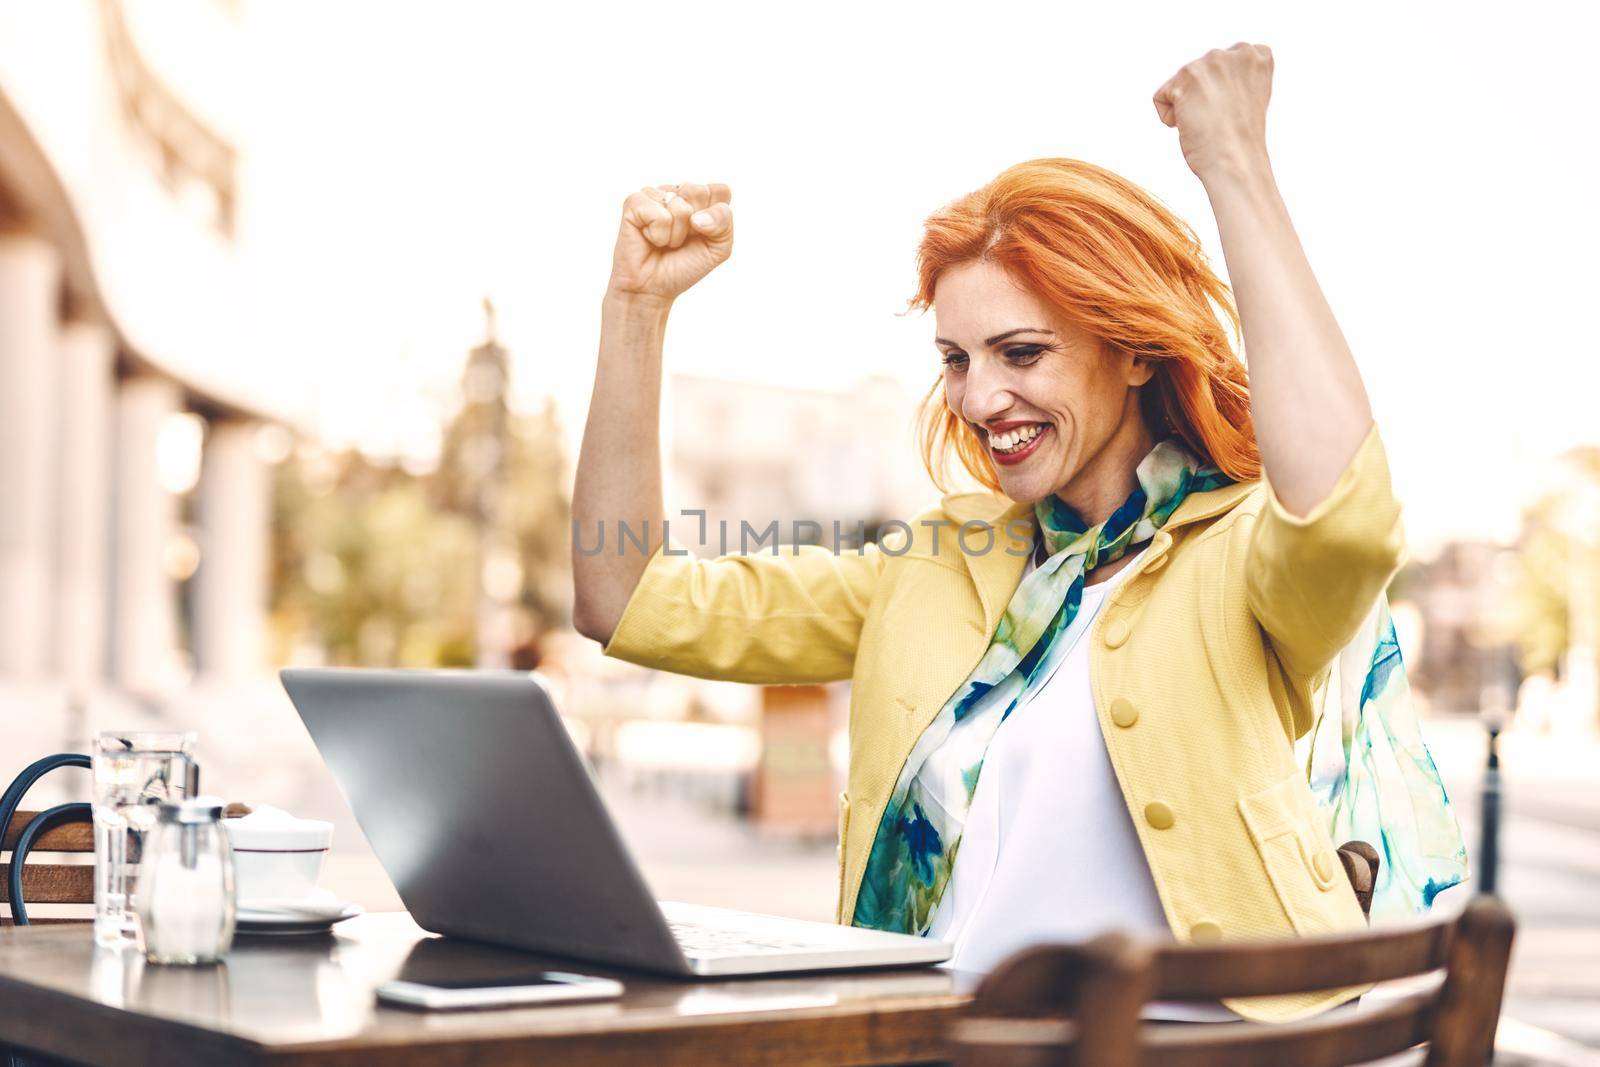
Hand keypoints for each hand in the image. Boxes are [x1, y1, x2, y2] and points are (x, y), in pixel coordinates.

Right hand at [606, 182, 732, 303]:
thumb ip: (723, 223)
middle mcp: (677, 191)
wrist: (654, 288)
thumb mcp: (718, 249)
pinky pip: (658, 214)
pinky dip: (658, 235)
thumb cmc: (684, 266)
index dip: (715, 217)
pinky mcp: (634, 203)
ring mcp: (654, 194)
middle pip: (699, 192)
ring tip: (665, 242)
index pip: (721, 191)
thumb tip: (697, 217)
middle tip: (681, 240)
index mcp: (699, 198)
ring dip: (675, 235)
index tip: (702, 234)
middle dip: (695, 226)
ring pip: (679, 206)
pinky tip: (650, 239)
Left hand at [1152, 42, 1273, 181]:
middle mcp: (1236, 52)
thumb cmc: (1240, 141)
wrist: (1236, 162)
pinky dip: (1169, 117)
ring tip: (1207, 123)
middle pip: (1198, 73)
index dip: (1221, 93)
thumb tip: (1205, 80)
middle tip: (1220, 120)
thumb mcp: (1247, 97)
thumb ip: (1232, 78)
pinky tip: (1189, 126)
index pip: (1223, 64)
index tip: (1233, 111)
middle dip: (1202, 98)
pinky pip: (1161, 98)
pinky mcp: (1186, 77)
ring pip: (1179, 84)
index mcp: (1257, 56)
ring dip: (1186, 107)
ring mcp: (1211, 62)